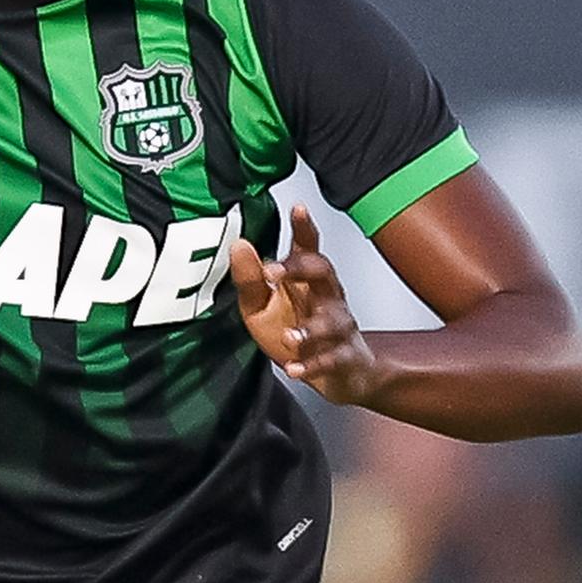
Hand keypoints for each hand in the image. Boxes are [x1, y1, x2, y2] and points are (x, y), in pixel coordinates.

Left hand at [228, 205, 385, 404]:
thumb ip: (250, 280)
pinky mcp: (343, 358)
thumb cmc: (296, 330)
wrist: (339, 374)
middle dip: (301, 268)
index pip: (307, 248)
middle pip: (323, 272)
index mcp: (306, 281)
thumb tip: (238, 245)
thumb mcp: (261, 306)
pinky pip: (332, 360)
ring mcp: (338, 328)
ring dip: (309, 329)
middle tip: (274, 272)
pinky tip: (295, 368)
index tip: (297, 208)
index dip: (304, 228)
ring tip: (289, 337)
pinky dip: (313, 365)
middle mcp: (327, 298)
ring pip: (332, 321)